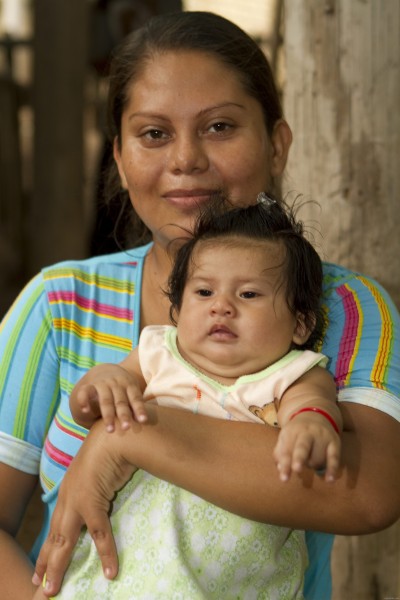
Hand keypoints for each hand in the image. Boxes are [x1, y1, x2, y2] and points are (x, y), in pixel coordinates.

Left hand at [32, 421, 136, 596]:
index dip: (47, 548)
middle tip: (40, 586)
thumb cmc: (111, 450)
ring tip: (54, 590)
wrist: (114, 437)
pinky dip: (107, 554)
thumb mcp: (99, 473)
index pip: (55, 526)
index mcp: (69, 492)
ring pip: (64, 542)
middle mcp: (68, 499)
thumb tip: (104, 497)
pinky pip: (100, 534)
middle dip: (45, 564)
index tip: (40, 568)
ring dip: (59, 567)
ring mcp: (77, 502)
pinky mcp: (92, 503)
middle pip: (53, 538)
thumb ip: (97, 488)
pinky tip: (111, 571)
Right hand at [71, 364, 147, 430]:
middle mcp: (115, 383)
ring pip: (105, 400)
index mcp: (128, 384)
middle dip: (123, 414)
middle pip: (120, 401)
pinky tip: (86, 410)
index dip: (139, 409)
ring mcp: (101, 384)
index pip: (135, 397)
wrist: (104, 370)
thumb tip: (143, 421)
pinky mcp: (88, 386)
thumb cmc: (122, 389)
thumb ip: (135, 405)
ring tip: (110, 430)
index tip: (143, 421)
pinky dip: (84, 401)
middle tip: (126, 428)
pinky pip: (85, 393)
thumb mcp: (130, 392)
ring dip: (108, 415)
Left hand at [273, 412, 340, 482]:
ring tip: (310, 459)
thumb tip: (280, 468)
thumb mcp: (285, 438)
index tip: (284, 478)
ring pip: (317, 458)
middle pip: (302, 446)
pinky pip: (334, 457)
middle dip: (299, 458)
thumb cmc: (296, 433)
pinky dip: (332, 469)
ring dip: (311, 465)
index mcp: (291, 431)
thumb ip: (280, 453)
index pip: (287, 450)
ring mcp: (321, 436)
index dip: (285, 464)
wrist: (315, 414)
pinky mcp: (334, 441)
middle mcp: (307, 432)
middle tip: (296, 469)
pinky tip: (330, 480)